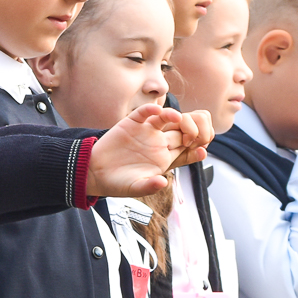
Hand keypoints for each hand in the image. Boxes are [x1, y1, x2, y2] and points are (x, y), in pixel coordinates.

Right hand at [85, 104, 211, 196]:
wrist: (95, 173)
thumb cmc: (117, 183)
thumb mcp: (135, 188)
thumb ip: (149, 186)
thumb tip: (163, 182)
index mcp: (163, 159)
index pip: (185, 152)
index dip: (195, 150)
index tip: (202, 150)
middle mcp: (157, 143)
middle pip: (181, 131)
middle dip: (191, 130)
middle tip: (192, 134)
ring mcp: (145, 132)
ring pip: (165, 119)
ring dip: (174, 116)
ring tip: (177, 118)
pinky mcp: (131, 123)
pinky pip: (144, 113)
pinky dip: (151, 109)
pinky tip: (155, 111)